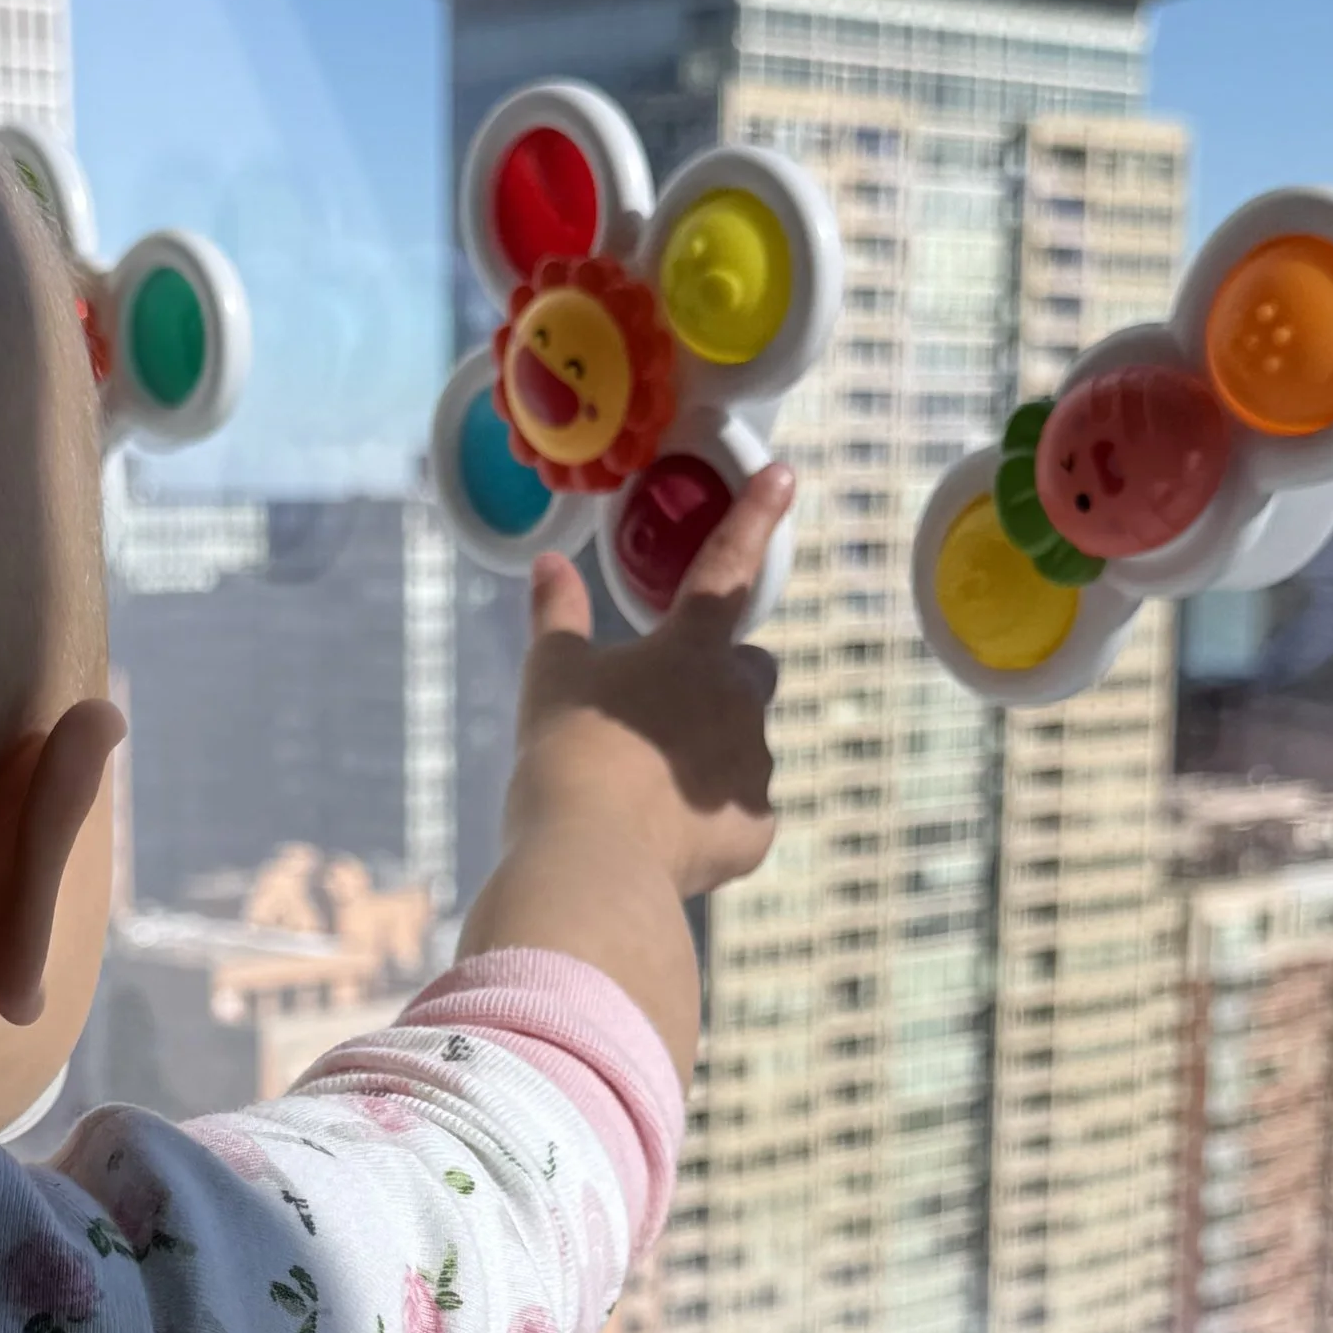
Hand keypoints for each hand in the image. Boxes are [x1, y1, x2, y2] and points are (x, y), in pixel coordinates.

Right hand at [506, 460, 786, 903]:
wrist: (593, 857)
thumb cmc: (568, 752)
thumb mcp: (551, 676)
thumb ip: (557, 615)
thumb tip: (547, 563)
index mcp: (693, 649)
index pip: (726, 567)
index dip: (754, 517)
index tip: (785, 475)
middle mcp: (740, 699)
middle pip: (752, 672)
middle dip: (721, 684)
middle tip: (661, 718)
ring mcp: (755, 768)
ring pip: (745, 749)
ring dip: (709, 757)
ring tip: (644, 793)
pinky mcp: (756, 830)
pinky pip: (740, 817)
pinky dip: (709, 823)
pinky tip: (664, 839)